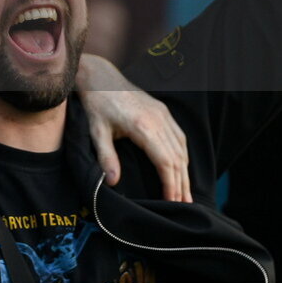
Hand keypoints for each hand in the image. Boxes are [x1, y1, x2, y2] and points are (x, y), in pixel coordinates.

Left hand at [76, 53, 191, 202]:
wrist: (99, 76)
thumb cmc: (96, 104)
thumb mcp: (96, 131)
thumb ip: (105, 156)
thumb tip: (113, 182)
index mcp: (143, 126)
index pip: (165, 161)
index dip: (171, 184)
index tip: (172, 202)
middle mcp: (158, 119)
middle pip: (177, 157)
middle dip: (181, 183)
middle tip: (184, 206)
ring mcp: (162, 113)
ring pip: (181, 147)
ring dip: (184, 171)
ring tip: (185, 193)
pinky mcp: (162, 110)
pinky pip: (178, 136)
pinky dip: (182, 155)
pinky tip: (181, 168)